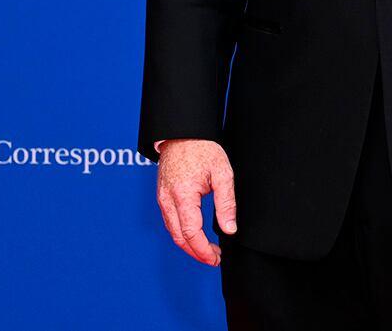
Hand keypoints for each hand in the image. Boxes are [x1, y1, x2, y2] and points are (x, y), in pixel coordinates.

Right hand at [156, 138, 236, 265]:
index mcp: (183, 196)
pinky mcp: (162, 196)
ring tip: (207, 249)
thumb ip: (226, 203)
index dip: (203, 250)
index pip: (192, 233)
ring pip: (173, 231)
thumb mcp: (222, 174)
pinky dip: (182, 232)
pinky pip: (170, 221)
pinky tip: (195, 233)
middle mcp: (168, 200)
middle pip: (179, 238)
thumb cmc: (203, 149)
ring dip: (189, 244)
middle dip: (196, 252)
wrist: (183, 133)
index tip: (216, 258)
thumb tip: (229, 229)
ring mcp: (162, 198)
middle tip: (214, 258)